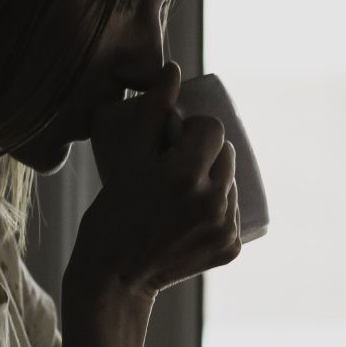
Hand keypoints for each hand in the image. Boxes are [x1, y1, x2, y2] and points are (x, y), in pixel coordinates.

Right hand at [68, 62, 240, 297]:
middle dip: (205, 154)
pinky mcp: (231, 248)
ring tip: (182, 193)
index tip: (175, 141)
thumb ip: (151, 112)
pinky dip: (218, 210)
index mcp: (185, 174)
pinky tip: (193, 216)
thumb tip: (174, 69)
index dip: (195, 130)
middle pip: (226, 154)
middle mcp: (212, 201)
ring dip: (214, 180)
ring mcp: (225, 227)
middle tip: (176, 167)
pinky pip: (233, 213)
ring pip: (232, 183)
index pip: (213, 129)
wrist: (115, 277)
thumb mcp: (126, 160)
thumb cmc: (111, 214)